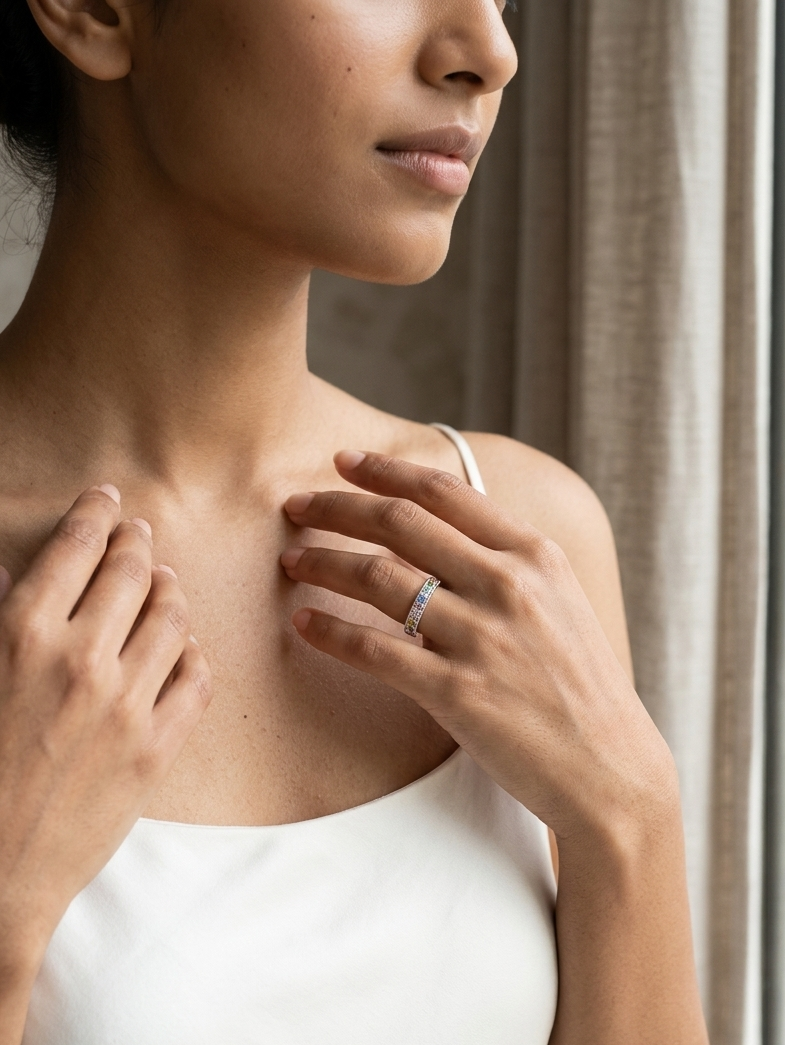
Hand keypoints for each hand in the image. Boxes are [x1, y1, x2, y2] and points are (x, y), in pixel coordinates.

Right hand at [0, 486, 211, 974]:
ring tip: (163, 583)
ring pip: (173, 619)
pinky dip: (192, 655)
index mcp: (24, 634)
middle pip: (132, 573)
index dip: (96, 514)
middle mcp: (83, 660)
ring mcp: (127, 705)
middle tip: (138, 533)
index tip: (106, 499)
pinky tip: (182, 649)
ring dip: (170, 591)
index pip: (77, 549)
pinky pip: (195, 680)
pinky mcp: (157, 749)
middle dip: (137, 542)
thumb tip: (7, 573)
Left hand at [283, 451, 675, 842]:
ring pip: (378, 579)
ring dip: (323, 563)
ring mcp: (482, 637)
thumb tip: (437, 527)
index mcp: (533, 554)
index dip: (385, 470)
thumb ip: (505, 559)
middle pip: (400, 523)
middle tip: (295, 506)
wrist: (610, 766)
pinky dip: (332, 632)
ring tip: (291, 562)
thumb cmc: (579, 682)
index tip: (343, 461)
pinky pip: (376, 651)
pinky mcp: (458, 692)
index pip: (444, 491)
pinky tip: (304, 623)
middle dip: (336, 507)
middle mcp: (507, 584)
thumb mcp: (559, 599)